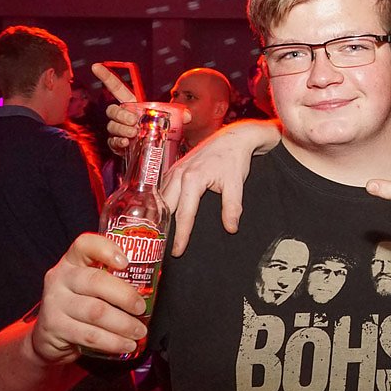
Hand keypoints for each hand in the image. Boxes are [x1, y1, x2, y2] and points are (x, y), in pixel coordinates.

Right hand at [31, 234, 146, 362]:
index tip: (127, 263)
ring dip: (123, 324)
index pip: (85, 244)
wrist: (49, 336)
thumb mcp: (92, 285)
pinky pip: (89, 335)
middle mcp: (61, 277)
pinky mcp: (54, 327)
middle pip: (96, 282)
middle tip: (142, 308)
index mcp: (73, 261)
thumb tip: (153, 286)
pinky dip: (112, 341)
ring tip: (139, 331)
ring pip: (96, 312)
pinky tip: (126, 344)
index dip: (106, 250)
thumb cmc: (81, 303)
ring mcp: (55, 302)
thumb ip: (113, 279)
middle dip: (125, 296)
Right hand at [92, 63, 191, 155]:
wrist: (159, 150)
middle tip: (134, 121)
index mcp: (134, 104)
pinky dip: (118, 142)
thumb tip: (188, 115)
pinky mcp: (118, 144)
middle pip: (112, 110)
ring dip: (122, 129)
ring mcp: (119, 130)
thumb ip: (181, 114)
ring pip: (112, 126)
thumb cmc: (163, 130)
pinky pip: (112, 142)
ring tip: (134, 133)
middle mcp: (123, 116)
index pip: (117, 88)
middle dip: (121, 114)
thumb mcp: (174, 119)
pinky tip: (126, 143)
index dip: (106, 76)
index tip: (96, 66)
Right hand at [161, 119, 279, 255]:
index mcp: (192, 179)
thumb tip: (230, 228)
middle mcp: (178, 174)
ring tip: (154, 237)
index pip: (184, 215)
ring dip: (155, 216)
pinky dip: (158, 204)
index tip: (177, 252)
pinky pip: (161, 190)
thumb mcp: (236, 184)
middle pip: (164, 208)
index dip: (181, 236)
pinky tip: (157, 217)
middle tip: (158, 249)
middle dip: (160, 228)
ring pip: (159, 199)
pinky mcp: (173, 169)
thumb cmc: (234, 159)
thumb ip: (232, 206)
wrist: (233, 138)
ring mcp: (173, 171)